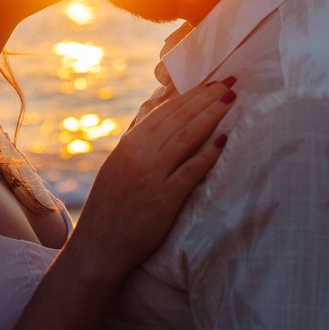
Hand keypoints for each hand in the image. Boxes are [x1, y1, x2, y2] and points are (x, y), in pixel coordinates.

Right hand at [63, 77, 236, 282]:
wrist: (98, 248)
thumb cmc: (109, 208)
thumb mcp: (117, 167)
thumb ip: (136, 142)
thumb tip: (153, 116)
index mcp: (128, 145)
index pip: (165, 111)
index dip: (190, 95)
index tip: (210, 82)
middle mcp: (140, 155)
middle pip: (179, 118)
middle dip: (206, 97)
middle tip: (230, 81)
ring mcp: (152, 176)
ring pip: (187, 136)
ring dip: (211, 114)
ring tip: (230, 98)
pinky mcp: (164, 199)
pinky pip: (190, 170)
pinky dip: (208, 153)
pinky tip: (224, 139)